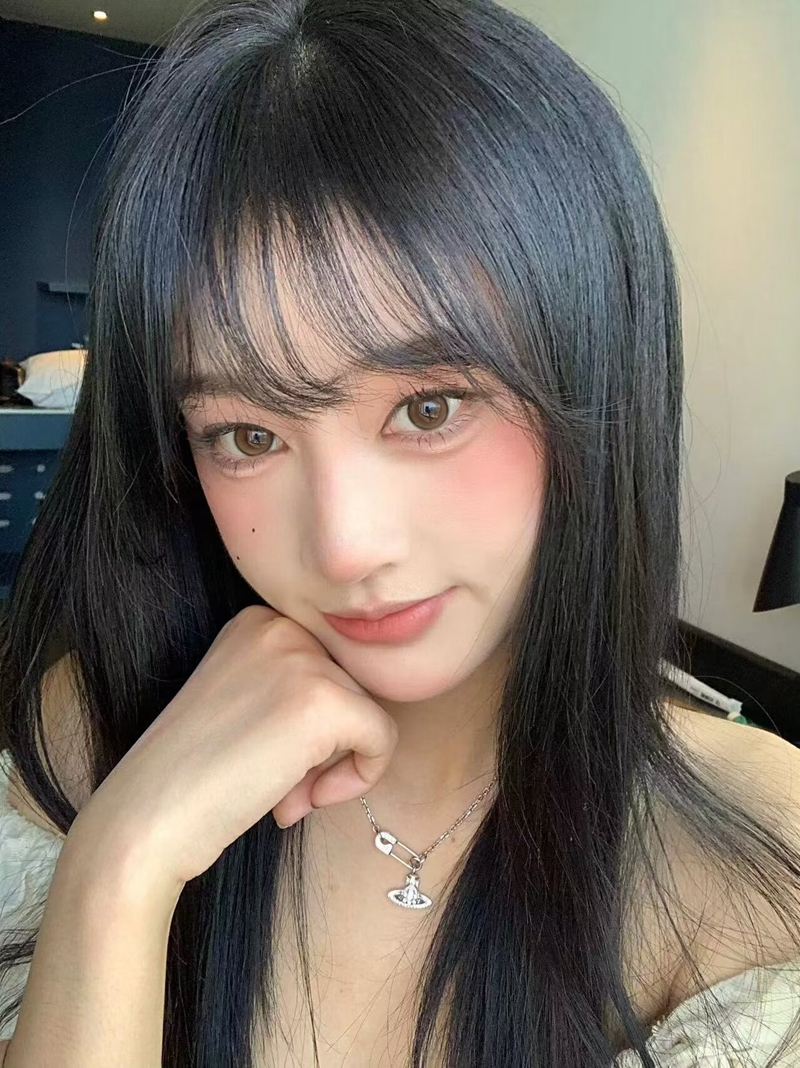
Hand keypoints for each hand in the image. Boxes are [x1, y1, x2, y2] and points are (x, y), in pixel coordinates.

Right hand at [71, 605, 398, 889]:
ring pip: (369, 715)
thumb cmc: (193, 776)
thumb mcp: (246, 704)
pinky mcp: (323, 702)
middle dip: (325, 749)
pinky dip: (358, 779)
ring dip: (334, 768)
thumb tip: (363, 719)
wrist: (146, 817)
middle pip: (352, 689)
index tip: (269, 761)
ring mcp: (302, 660)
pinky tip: (299, 801)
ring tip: (282, 798)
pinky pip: (382, 739)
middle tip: (279, 789)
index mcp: (258, 621)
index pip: (329, 669)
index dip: (311, 727)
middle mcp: (281, 626)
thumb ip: (297, 693)